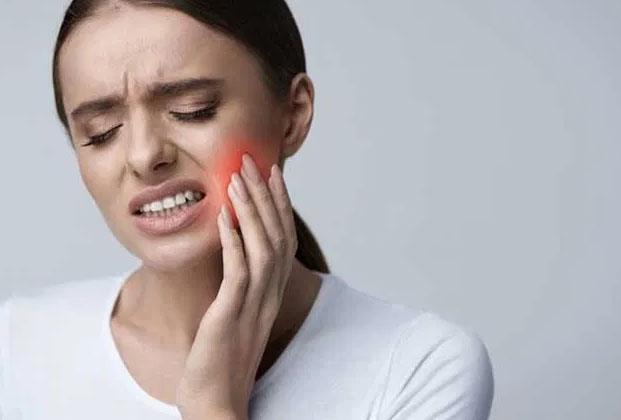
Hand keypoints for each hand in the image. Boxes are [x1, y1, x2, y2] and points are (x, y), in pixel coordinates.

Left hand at [175, 153, 297, 419]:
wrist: (218, 401)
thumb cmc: (223, 358)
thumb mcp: (238, 314)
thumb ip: (243, 284)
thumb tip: (235, 252)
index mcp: (273, 292)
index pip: (282, 238)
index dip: (279, 203)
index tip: (272, 173)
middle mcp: (270, 295)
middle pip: (277, 235)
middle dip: (266, 195)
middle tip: (252, 162)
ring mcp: (254, 305)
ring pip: (262, 247)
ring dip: (251, 210)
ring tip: (236, 179)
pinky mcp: (232, 315)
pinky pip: (238, 273)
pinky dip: (233, 242)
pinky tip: (223, 218)